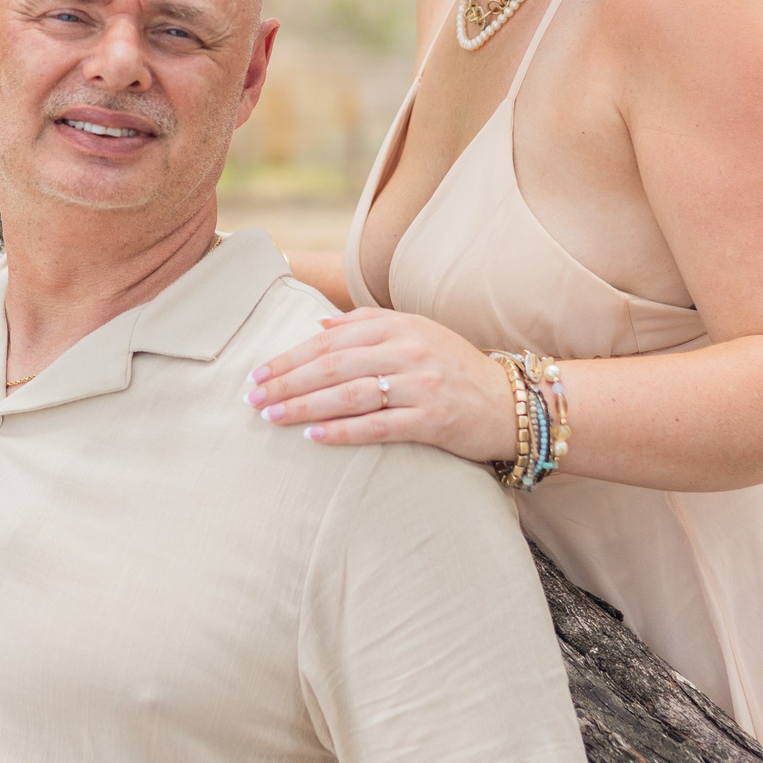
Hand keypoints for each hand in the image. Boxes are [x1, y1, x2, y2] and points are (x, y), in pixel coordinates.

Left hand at [246, 307, 518, 461]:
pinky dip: (341, 431)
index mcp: (398, 326)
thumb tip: (319, 325)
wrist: (510, 403)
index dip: (289, 356)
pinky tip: (313, 437)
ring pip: (348, 394)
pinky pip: (377, 426)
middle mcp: (408, 350)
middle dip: (286, 381)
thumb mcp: (416, 333)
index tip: (258, 372)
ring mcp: (421, 385)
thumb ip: (367, 326)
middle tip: (252, 398)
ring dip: (304, 405)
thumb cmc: (454, 368)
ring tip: (272, 416)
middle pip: (332, 365)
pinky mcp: (431, 420)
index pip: (330, 340)